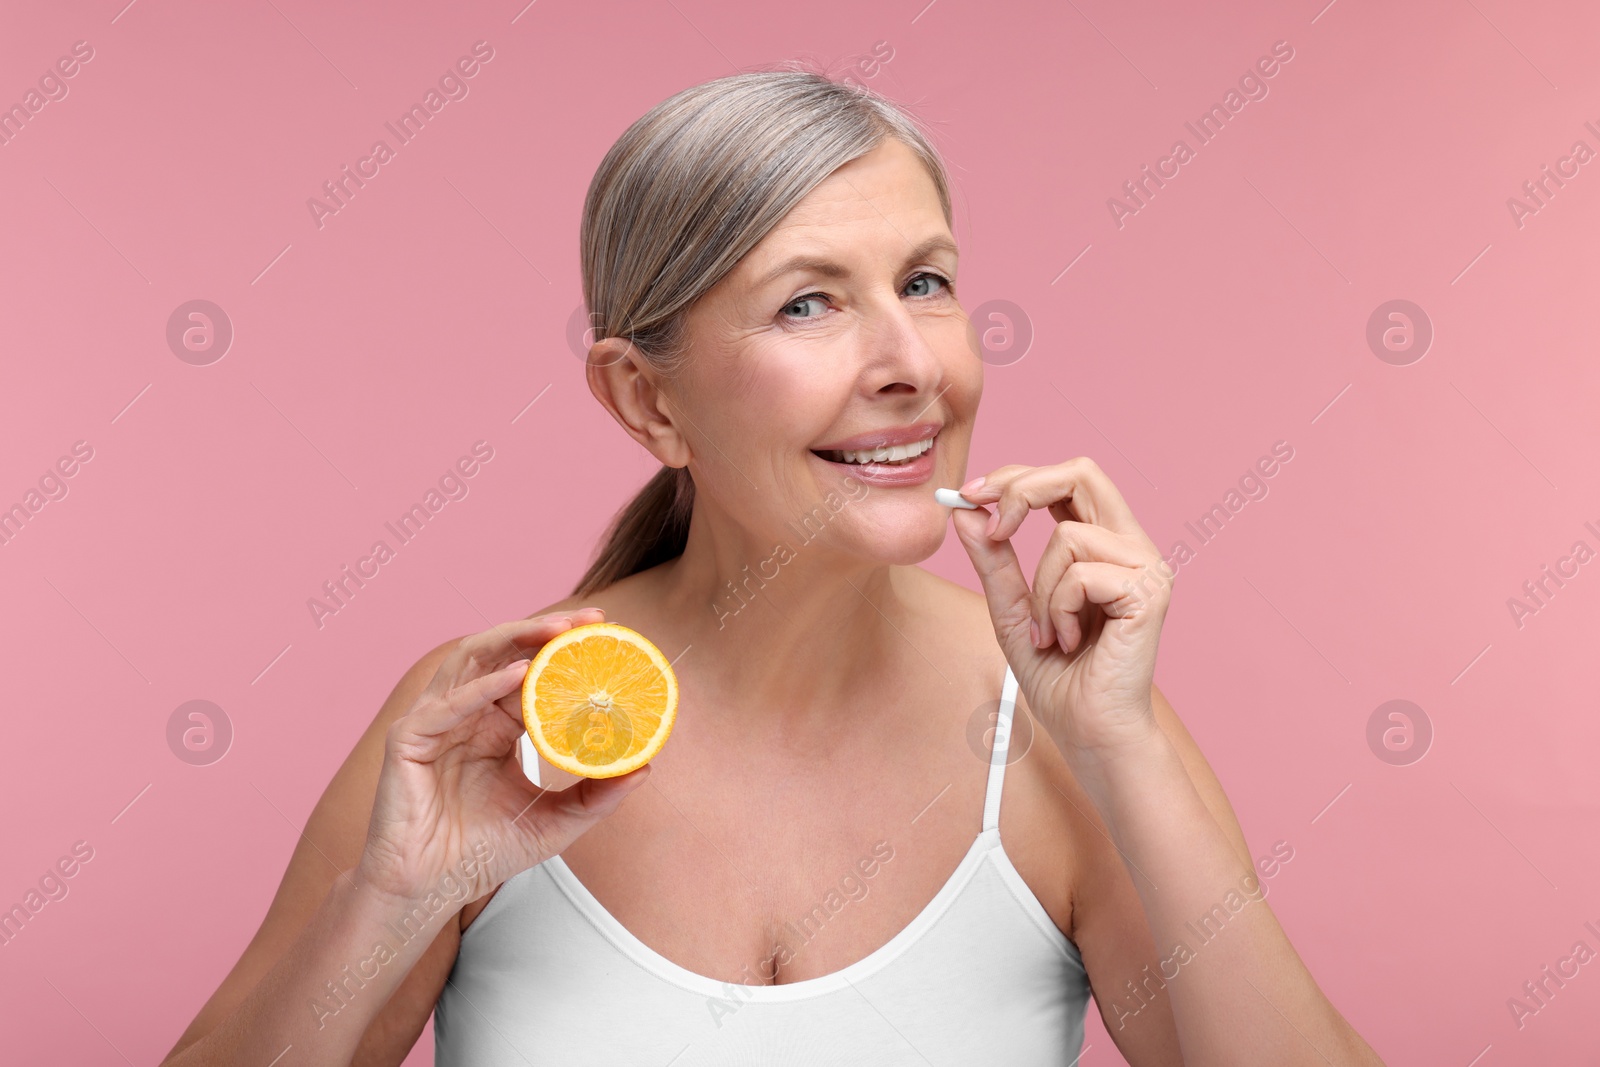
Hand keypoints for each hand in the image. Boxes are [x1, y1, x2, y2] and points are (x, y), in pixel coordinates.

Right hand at [355, 608, 650, 907]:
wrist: (428, 890)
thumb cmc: (485, 854)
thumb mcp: (556, 822)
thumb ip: (597, 796)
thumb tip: (645, 767)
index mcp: (496, 727)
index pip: (532, 672)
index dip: (564, 651)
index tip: (607, 635)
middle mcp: (466, 714)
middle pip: (504, 653)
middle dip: (546, 631)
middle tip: (590, 621)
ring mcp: (435, 722)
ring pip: (472, 660)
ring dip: (514, 638)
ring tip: (557, 632)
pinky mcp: (408, 740)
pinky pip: (447, 704)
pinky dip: (484, 686)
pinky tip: (518, 675)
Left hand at [950, 458, 1173, 760]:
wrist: (1090, 733)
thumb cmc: (1062, 679)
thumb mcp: (1012, 609)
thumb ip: (993, 560)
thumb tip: (966, 513)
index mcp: (1105, 544)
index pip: (1068, 479)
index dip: (1018, 476)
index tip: (971, 496)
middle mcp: (1132, 547)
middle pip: (1082, 472)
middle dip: (1023, 490)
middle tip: (992, 525)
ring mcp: (1147, 567)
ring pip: (1067, 536)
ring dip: (1039, 590)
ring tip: (1050, 632)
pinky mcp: (1148, 593)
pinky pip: (1079, 574)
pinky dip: (1057, 610)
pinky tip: (1069, 642)